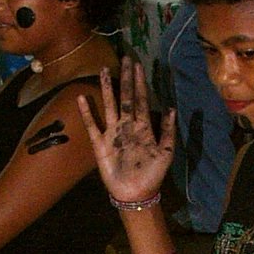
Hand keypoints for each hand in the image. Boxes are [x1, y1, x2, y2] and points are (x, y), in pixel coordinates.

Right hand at [76, 58, 174, 206]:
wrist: (136, 194)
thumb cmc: (152, 175)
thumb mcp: (166, 153)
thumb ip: (168, 131)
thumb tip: (171, 108)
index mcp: (144, 127)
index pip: (142, 99)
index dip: (140, 83)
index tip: (138, 65)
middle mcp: (128, 126)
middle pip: (126, 97)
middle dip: (126, 79)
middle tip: (125, 59)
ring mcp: (113, 133)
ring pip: (109, 105)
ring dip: (107, 88)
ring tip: (104, 71)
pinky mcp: (100, 144)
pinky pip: (92, 125)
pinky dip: (87, 112)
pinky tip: (82, 98)